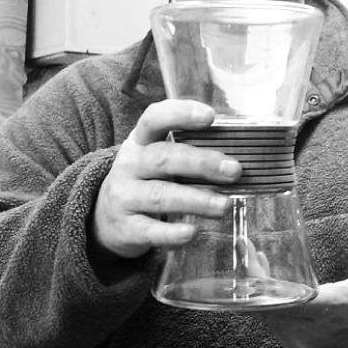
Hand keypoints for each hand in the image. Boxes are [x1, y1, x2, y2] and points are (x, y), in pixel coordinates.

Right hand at [92, 99, 241, 259]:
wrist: (107, 218)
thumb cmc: (148, 181)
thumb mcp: (159, 159)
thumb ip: (190, 153)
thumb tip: (240, 157)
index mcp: (141, 140)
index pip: (154, 118)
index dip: (181, 114)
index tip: (210, 116)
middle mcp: (130, 165)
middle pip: (163, 158)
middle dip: (202, 163)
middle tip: (235, 171)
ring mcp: (125, 197)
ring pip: (160, 196)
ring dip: (196, 200)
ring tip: (224, 206)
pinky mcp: (126, 228)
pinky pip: (150, 230)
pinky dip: (172, 233)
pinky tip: (193, 232)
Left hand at [255, 213, 347, 347]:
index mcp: (335, 310)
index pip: (293, 300)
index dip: (267, 282)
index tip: (252, 256)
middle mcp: (313, 331)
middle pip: (270, 305)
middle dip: (253, 277)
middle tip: (244, 246)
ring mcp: (300, 341)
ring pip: (265, 314)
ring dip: (255, 287)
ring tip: (250, 254)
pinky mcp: (293, 345)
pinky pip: (269, 321)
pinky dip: (262, 300)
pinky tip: (260, 276)